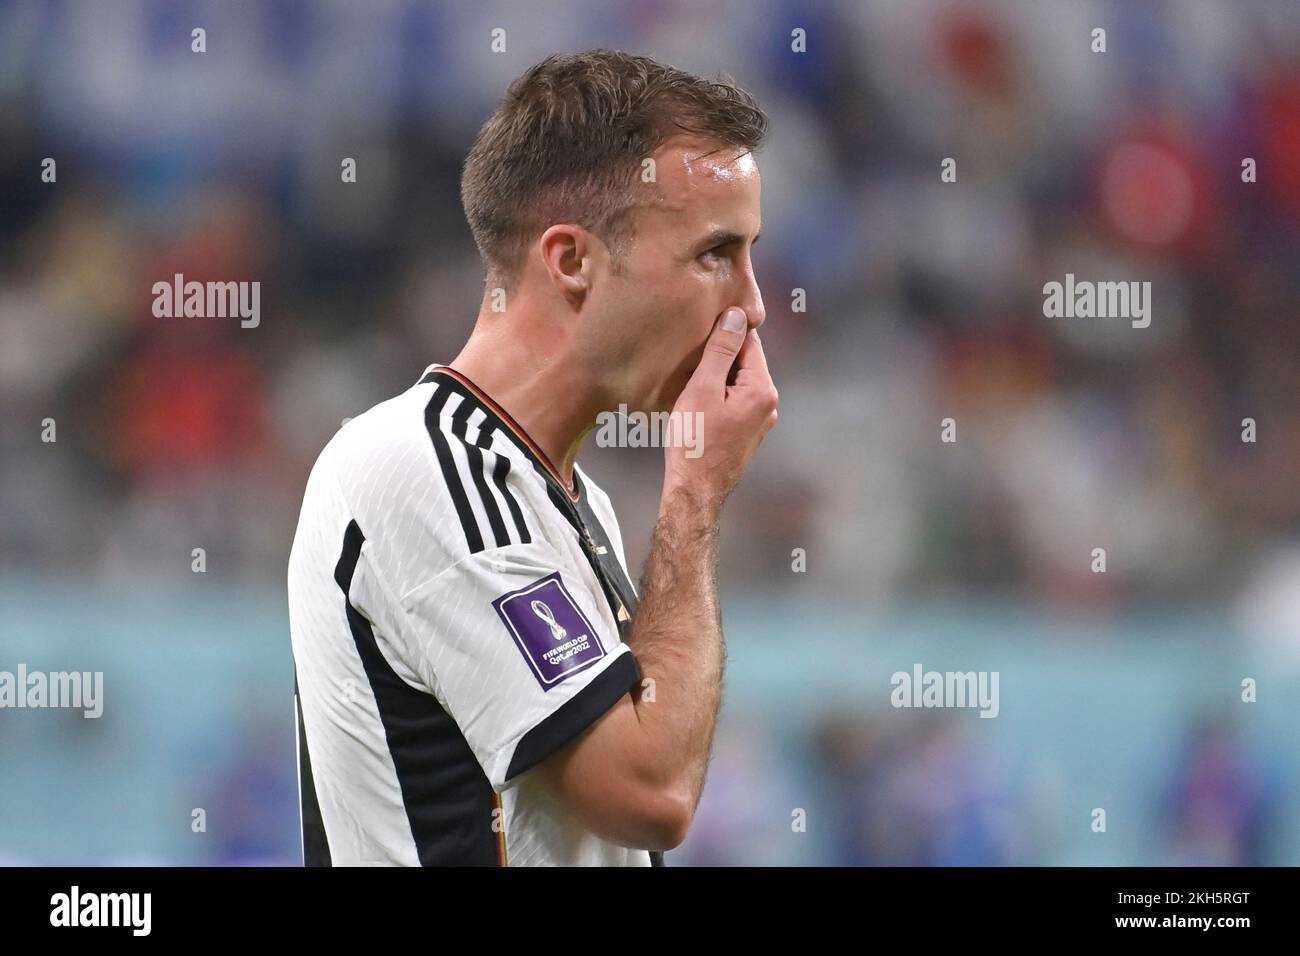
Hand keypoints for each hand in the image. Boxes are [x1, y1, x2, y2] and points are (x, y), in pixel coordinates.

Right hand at [663, 307, 777, 512]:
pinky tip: (696, 401)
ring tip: (689, 379)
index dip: (724, 331)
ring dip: (716, 376)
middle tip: (689, 356)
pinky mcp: (747, 432)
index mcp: (762, 389)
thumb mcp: (703, 388)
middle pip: (744, 361)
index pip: (749, 342)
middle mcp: (768, 404)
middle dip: (718, 355)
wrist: (694, 490)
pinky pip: (734, 400)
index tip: (700, 328)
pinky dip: (717, 394)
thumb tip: (736, 315)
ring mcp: (760, 420)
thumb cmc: (695, 441)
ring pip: (737, 381)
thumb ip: (720, 350)